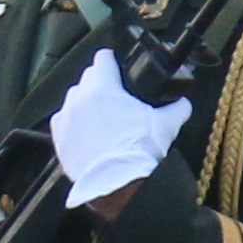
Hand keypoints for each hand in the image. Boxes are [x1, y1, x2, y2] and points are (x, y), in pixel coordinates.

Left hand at [46, 53, 191, 204]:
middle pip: (88, 78)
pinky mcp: (59, 138)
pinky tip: (90, 135)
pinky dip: (75, 124)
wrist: (118, 184)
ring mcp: (66, 118)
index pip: (103, 58)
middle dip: (100, 84)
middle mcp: (79, 97)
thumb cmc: (138, 152)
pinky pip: (65, 122)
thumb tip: (183, 103)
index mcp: (103, 86)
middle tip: (116, 98)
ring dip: (86, 104)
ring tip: (103, 120)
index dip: (113, 62)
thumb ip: (177, 108)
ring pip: (74, 100)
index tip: (118, 68)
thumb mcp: (165, 125)